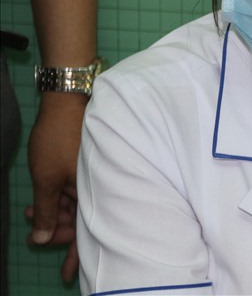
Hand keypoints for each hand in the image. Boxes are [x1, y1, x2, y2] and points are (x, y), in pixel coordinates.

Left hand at [26, 92, 86, 281]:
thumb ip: (45, 211)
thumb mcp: (45, 179)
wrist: (67, 103)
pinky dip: (57, 200)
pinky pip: (73, 192)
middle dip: (56, 232)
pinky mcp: (85, 167)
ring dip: (52, 214)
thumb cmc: (59, 140)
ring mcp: (91, 176)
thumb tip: (42, 239)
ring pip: (75, 205)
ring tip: (28, 215)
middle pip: (81, 220)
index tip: (67, 273)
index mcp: (93, 192)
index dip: (75, 254)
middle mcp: (97, 186)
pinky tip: (40, 202)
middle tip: (35, 238)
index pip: (86, 232)